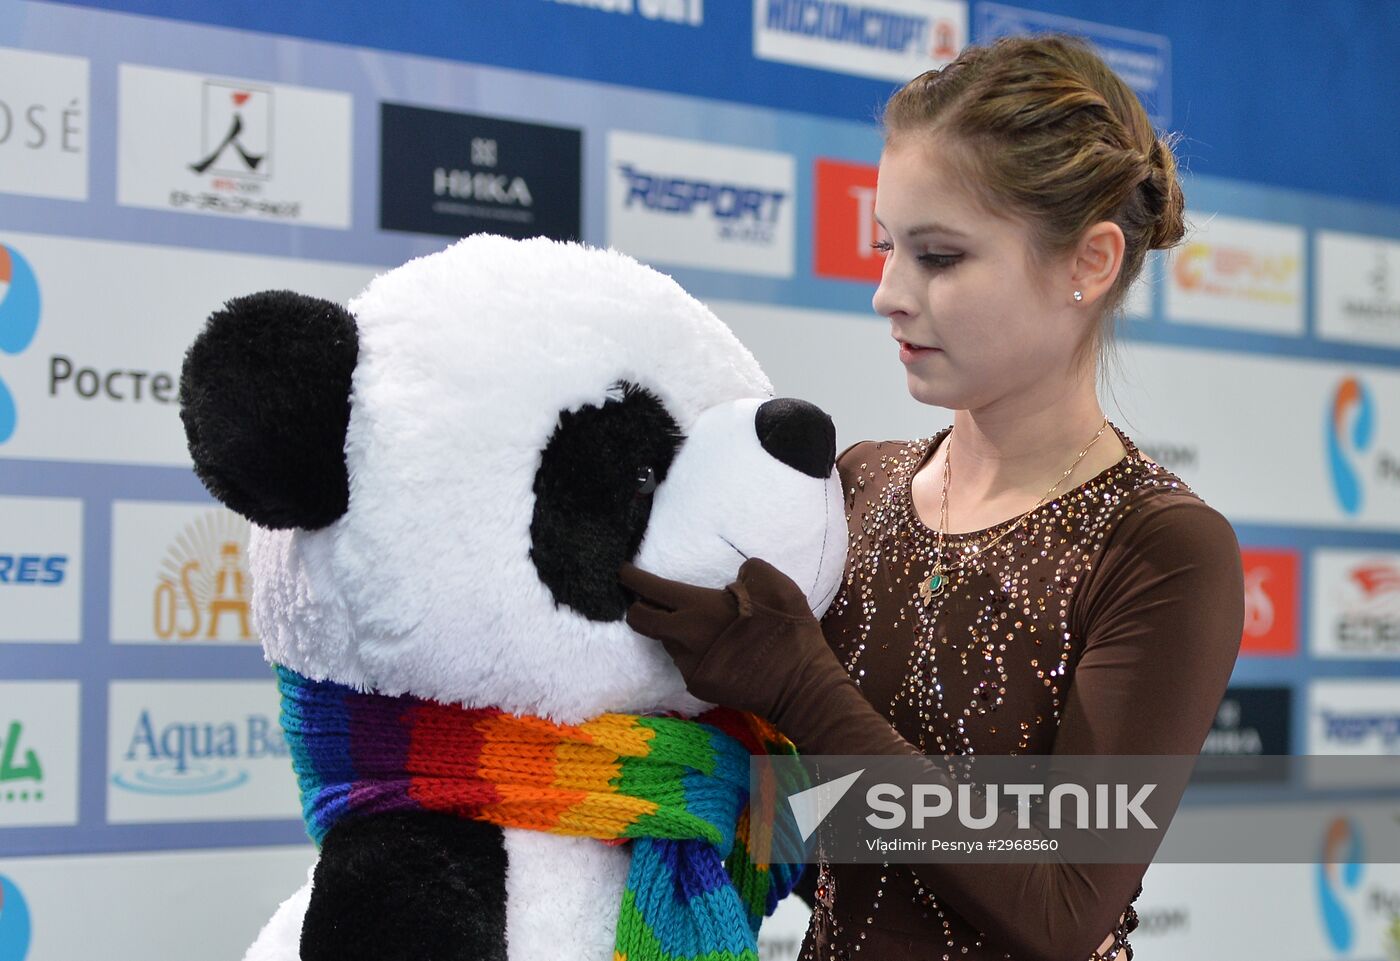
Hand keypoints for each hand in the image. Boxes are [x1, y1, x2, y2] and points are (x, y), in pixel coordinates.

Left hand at [618, 557, 837, 728]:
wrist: (800, 685)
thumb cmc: (787, 629)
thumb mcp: (774, 583)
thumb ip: (747, 571)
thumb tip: (734, 580)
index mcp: (698, 607)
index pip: (649, 589)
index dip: (631, 578)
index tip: (622, 572)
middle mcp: (684, 637)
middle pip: (640, 620)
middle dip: (637, 607)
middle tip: (648, 600)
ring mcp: (689, 664)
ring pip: (667, 641)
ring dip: (674, 631)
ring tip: (701, 627)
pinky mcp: (698, 685)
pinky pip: (685, 661)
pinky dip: (693, 652)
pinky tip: (718, 651)